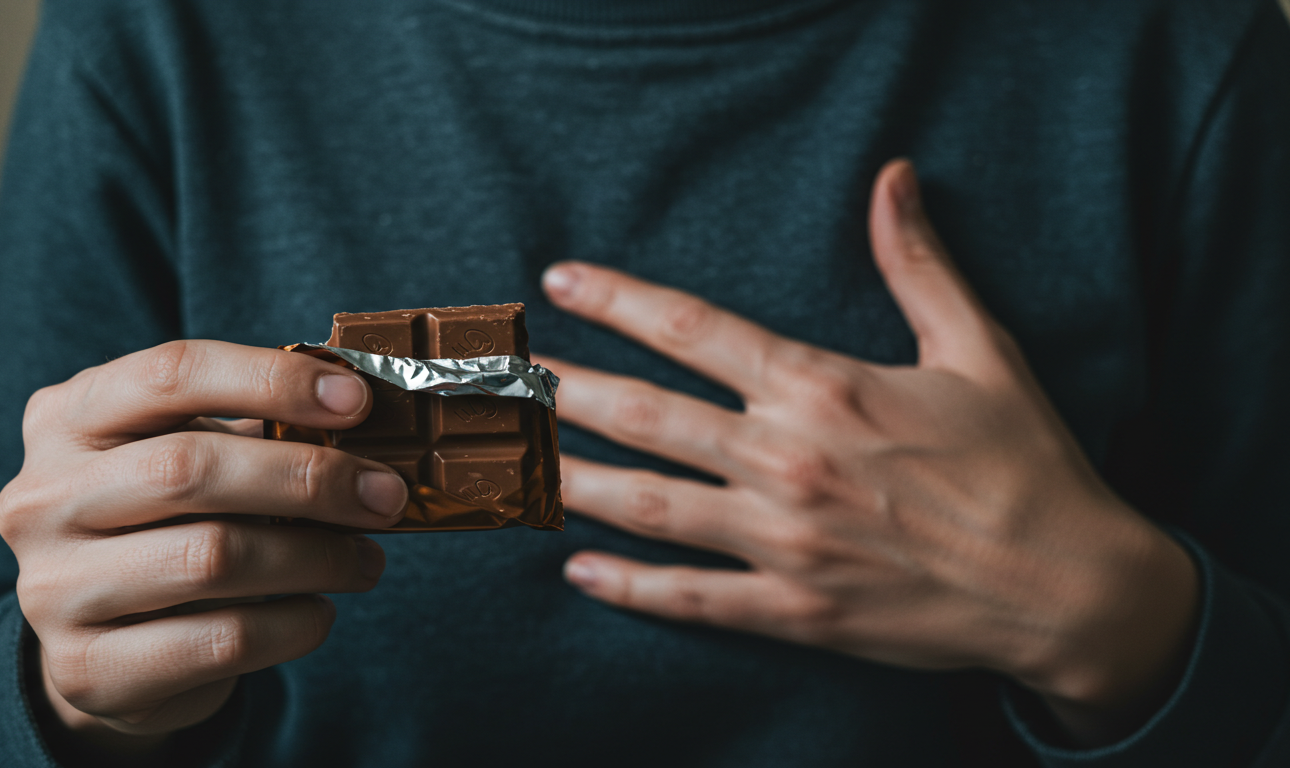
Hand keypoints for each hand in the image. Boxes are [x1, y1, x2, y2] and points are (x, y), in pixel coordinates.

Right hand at [0, 340, 407, 760]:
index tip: (356, 400)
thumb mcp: (190, 455)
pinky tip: (320, 612)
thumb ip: (254, 429)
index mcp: (70, 417)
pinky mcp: (88, 668)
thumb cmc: (166, 525)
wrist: (102, 648)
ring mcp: (53, 588)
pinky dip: (293, 624)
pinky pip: (220, 640)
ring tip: (365, 560)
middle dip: (308, 479)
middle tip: (384, 495)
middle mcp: (43, 497)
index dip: (271, 380)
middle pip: (189, 468)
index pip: (171, 374)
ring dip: (315, 557)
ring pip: (210, 558)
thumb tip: (358, 415)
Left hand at [541, 159, 1198, 745]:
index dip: (618, 300)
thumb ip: (918, 264)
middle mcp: (789, 461)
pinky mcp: (795, 610)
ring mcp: (786, 541)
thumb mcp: (978, 348)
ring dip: (573, 481)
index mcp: (825, 389)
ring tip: (518, 465)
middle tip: (506, 378)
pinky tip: (578, 572)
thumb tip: (892, 180)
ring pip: (651, 506)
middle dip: (567, 391)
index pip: (695, 330)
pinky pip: (692, 598)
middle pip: (648, 415)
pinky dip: (629, 589)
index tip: (561, 283)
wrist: (1068, 587)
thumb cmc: (1023, 462)